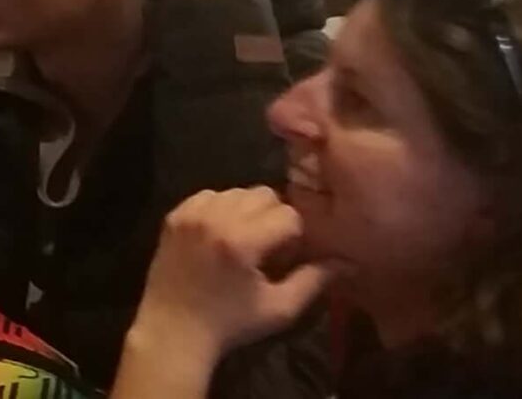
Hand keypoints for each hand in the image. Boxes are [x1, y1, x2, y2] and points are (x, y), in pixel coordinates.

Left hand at [124, 188, 333, 377]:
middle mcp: (214, 217)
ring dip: (250, 210)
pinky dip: (222, 207)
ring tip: (248, 241)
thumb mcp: (280, 308)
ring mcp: (189, 213)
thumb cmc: (231, 323)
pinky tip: (223, 234)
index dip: (296, 235)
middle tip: (271, 247)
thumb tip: (348, 262)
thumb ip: (315, 280)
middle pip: (263, 194)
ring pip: (236, 191)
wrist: (174, 329)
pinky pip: (209, 195)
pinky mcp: (173, 216)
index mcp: (240, 240)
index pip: (287, 215)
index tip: (289, 257)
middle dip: (276, 217)